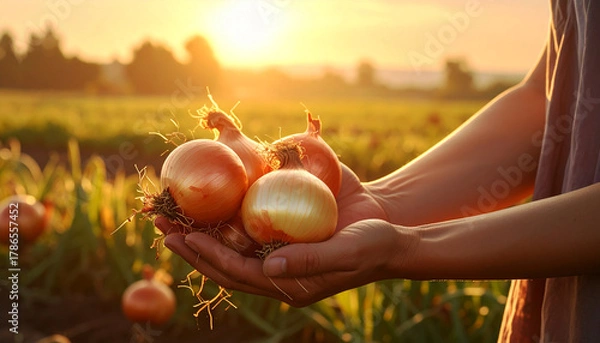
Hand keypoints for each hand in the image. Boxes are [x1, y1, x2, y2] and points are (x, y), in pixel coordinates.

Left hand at [159, 165, 408, 306]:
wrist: (390, 230)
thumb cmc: (373, 245)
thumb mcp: (346, 252)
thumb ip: (308, 261)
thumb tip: (266, 267)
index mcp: (287, 284)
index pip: (238, 273)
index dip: (208, 257)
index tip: (180, 239)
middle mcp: (275, 269)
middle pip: (223, 261)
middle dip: (191, 246)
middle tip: (160, 226)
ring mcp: (277, 251)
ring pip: (230, 244)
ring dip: (201, 230)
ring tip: (172, 215)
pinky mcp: (283, 231)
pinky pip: (248, 227)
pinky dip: (225, 216)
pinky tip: (209, 201)